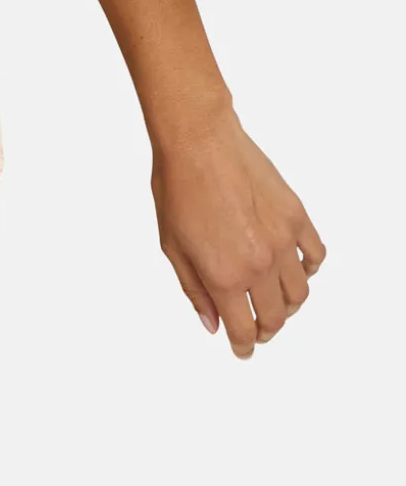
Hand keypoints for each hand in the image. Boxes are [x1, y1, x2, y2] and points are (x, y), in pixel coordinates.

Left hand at [150, 105, 325, 358]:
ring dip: (289, 306)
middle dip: (266, 330)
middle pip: (276, 318)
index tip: (242, 349)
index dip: (243, 346)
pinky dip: (309, 269)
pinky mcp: (296, 216)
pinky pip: (315, 255)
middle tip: (256, 328)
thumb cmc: (176, 186)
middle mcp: (259, 263)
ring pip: (300, 293)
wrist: (198, 139)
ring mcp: (282, 240)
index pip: (244, 331)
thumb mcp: (171, 245)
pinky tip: (294, 268)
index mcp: (224, 275)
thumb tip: (213, 324)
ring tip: (274, 302)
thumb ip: (194, 290)